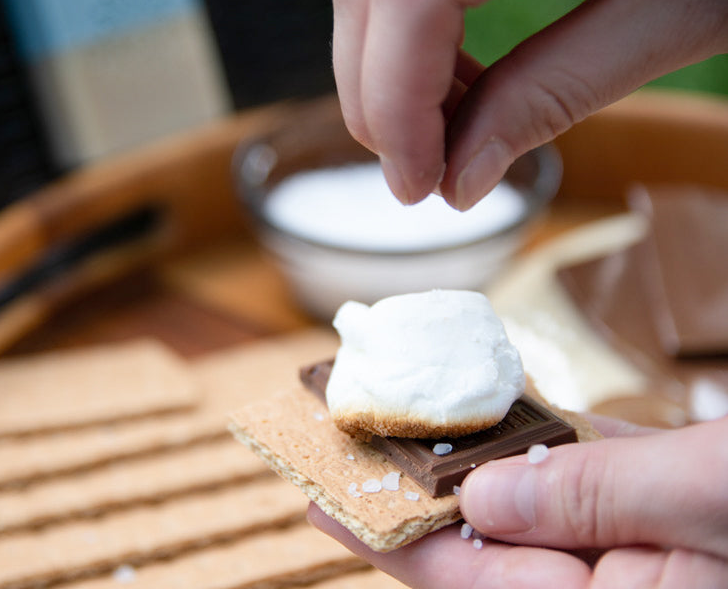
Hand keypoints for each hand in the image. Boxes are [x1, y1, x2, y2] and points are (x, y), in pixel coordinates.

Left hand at [308, 414, 727, 587]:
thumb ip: (592, 499)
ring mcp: (644, 569)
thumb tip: (483, 495)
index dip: (386, 536)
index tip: (318, 492)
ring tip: (413, 434)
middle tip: (357, 445)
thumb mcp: (711, 494)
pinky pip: (586, 507)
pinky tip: (506, 436)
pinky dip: (544, 469)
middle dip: (423, 501)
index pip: (467, 581)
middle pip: (490, 554)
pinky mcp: (668, 536)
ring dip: (477, 479)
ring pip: (534, 527)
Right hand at [330, 0, 727, 209]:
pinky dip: (411, 33)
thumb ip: (555, 90)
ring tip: (459, 123)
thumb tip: (462, 182)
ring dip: (394, 70)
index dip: (397, 107)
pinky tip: (459, 68)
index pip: (406, 3)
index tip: (420, 187)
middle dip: (384, 100)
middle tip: (432, 172)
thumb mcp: (674, 7)